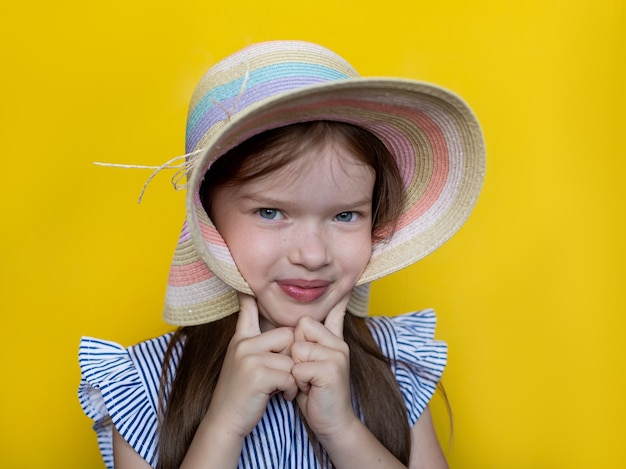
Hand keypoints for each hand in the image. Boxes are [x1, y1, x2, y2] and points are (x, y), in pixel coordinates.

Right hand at [205, 293, 297, 439]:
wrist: (225, 422)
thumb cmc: (241, 395)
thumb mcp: (243, 363)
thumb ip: (255, 344)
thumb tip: (274, 329)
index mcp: (241, 339)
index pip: (248, 308)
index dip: (250, 293)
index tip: (248, 278)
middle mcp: (243, 344)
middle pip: (288, 336)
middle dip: (292, 357)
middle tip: (284, 376)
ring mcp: (249, 358)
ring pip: (291, 357)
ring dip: (294, 377)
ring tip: (284, 388)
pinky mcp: (257, 374)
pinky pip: (290, 374)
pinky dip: (292, 389)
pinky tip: (283, 397)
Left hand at [290, 295, 356, 438]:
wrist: (332, 423)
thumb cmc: (316, 392)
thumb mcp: (313, 359)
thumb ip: (316, 334)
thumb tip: (324, 304)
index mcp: (334, 338)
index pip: (316, 315)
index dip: (309, 323)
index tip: (334, 302)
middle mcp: (338, 343)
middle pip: (299, 328)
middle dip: (294, 352)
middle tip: (306, 372)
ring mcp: (337, 356)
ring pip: (297, 348)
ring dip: (295, 369)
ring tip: (308, 381)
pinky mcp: (331, 371)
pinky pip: (298, 367)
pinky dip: (298, 382)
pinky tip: (310, 390)